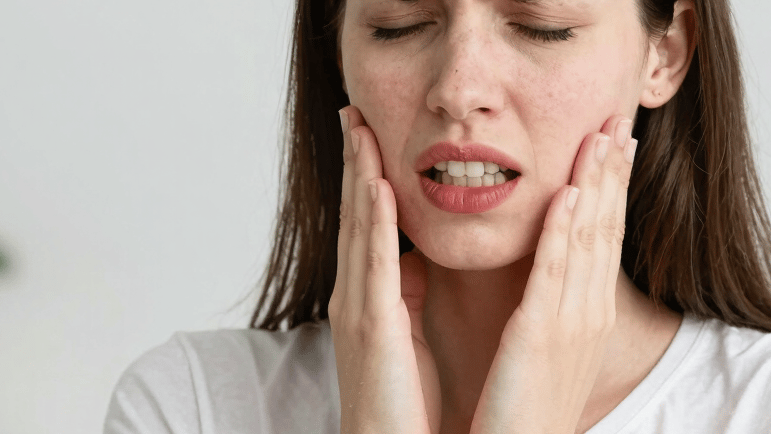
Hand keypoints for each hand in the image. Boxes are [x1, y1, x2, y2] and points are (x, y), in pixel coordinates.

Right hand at [328, 106, 441, 433]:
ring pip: (359, 229)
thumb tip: (415, 258)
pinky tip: (377, 187)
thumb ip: (405, 292)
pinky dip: (373, 223)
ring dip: (359, 175)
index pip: (367, 223)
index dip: (366, 175)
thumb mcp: (405, 332)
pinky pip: (375, 266)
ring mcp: (360, 310)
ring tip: (360, 130)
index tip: (369, 133)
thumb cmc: (404, 401)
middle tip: (354, 113)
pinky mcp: (373, 330)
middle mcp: (357, 295)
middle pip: (355, 214)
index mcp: (369, 296)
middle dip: (354, 162)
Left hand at [469, 116, 636, 433]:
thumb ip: (543, 304)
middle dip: (612, 173)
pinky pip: (554, 274)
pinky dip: (563, 232)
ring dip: (595, 185)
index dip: (608, 187)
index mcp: (584, 312)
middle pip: (604, 228)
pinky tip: (569, 196)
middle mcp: (586, 311)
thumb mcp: (541, 345)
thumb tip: (538, 273)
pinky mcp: (540, 335)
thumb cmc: (523, 405)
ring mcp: (569, 322)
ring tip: (602, 137)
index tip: (613, 144)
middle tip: (620, 121)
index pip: (600, 237)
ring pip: (586, 240)